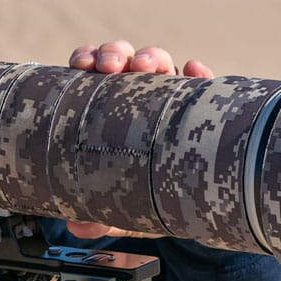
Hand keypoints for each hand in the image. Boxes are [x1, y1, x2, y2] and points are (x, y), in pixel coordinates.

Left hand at [64, 40, 214, 238]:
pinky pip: (203, 83)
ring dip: (151, 57)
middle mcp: (136, 96)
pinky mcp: (202, 105)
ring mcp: (169, 97)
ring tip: (148, 66)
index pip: (91, 74)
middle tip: (113, 66)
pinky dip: (198, 74)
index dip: (85, 61)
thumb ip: (99, 214)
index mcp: (108, 108)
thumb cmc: (144, 194)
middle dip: (115, 54)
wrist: (183, 203)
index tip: (83, 65)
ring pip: (158, 63)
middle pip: (123, 60)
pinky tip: (196, 72)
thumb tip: (78, 226)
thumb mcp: (120, 207)